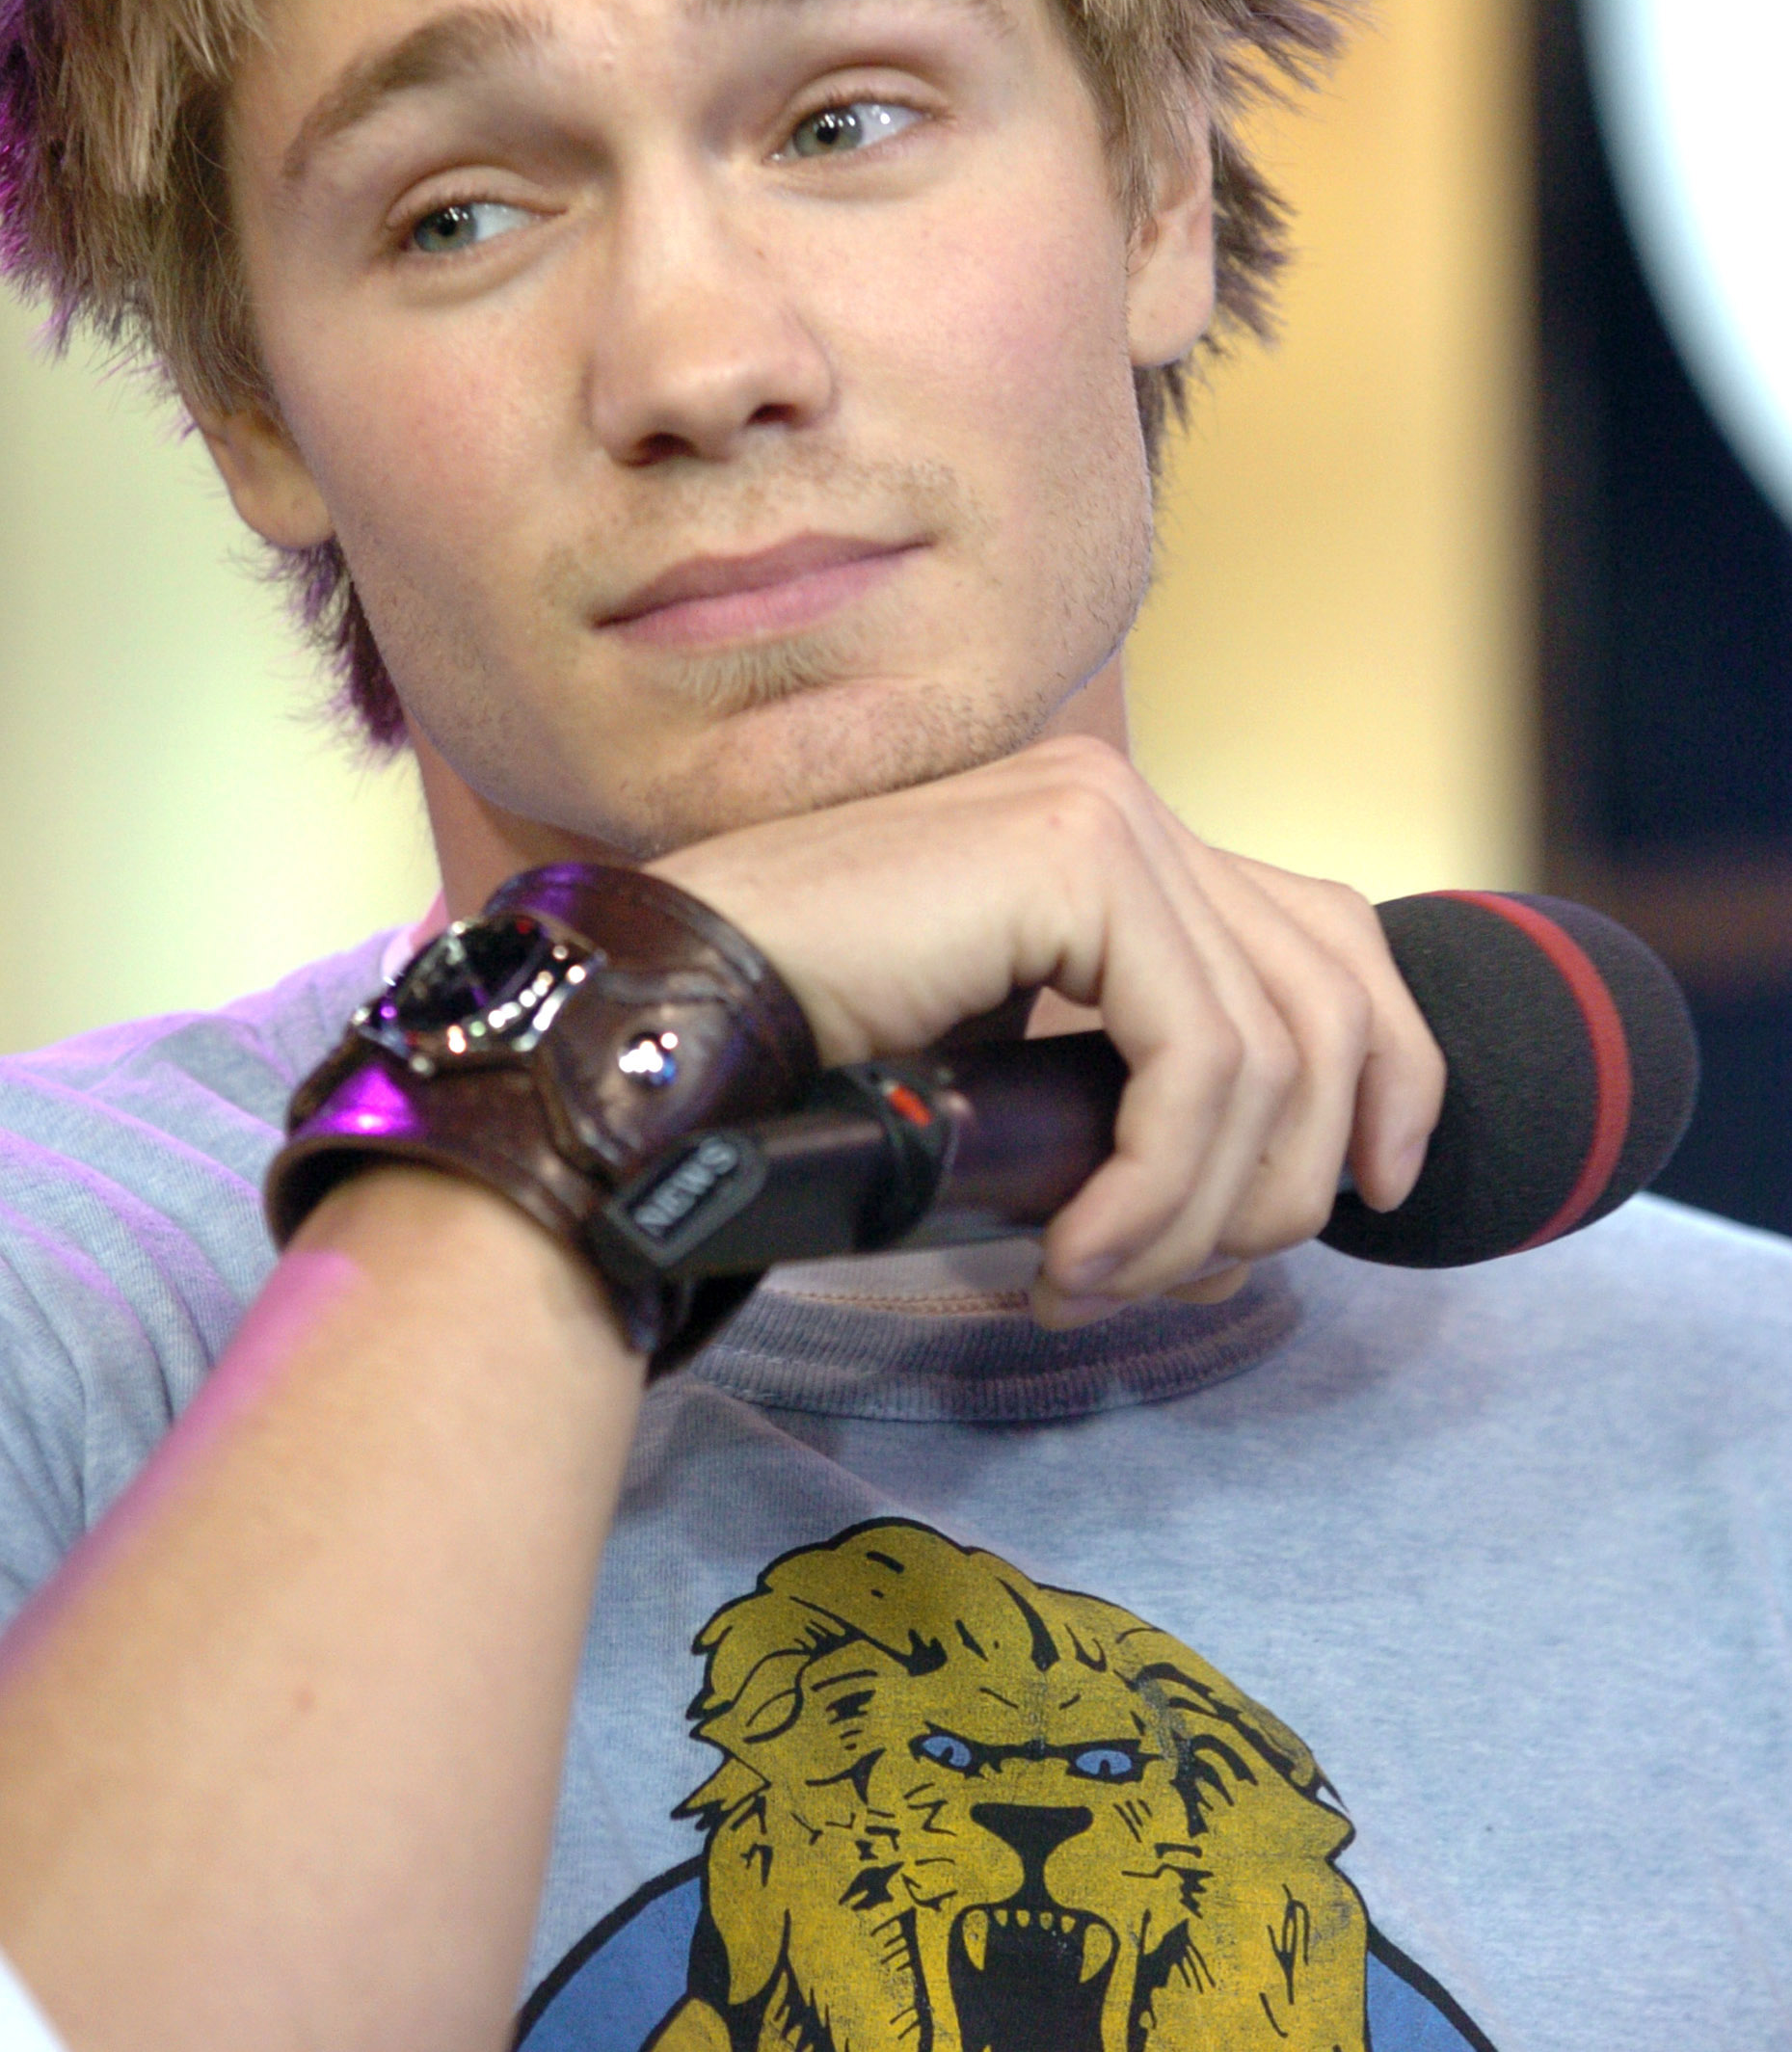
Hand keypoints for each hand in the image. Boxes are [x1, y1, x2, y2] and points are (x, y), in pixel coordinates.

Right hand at [649, 735, 1444, 1322]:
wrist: (682, 1019)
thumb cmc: (823, 1056)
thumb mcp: (1020, 1062)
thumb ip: (1135, 1064)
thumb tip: (1285, 1176)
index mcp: (1118, 831)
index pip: (1331, 935)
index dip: (1394, 1069)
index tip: (1377, 1198)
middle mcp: (1124, 801)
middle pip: (1332, 995)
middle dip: (1295, 1173)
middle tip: (1184, 1276)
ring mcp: (1103, 814)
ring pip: (1273, 1051)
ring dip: (1203, 1209)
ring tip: (1100, 1276)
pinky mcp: (1074, 856)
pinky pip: (1199, 1060)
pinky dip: (1161, 1185)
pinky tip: (1078, 1250)